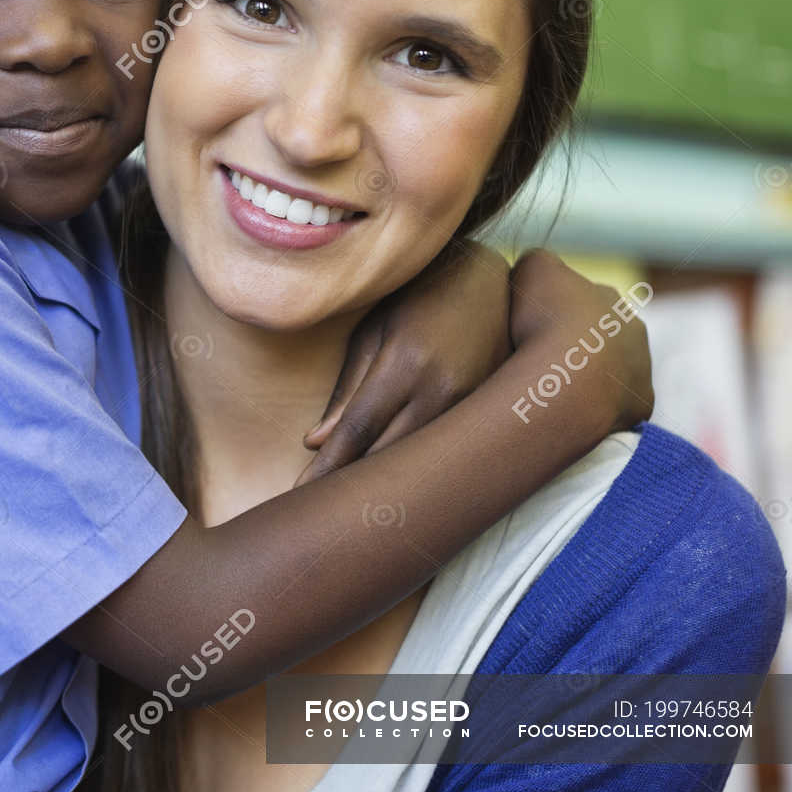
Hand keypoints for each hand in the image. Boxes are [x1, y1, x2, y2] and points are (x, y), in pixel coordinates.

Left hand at [296, 241, 511, 483]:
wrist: (489, 281)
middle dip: (351, 484)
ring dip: (385, 484)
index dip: (328, 467)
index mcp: (404, 364)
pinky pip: (445, 451)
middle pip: (387, 455)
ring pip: (419, 461)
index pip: (357, 430)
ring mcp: (472, 404)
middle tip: (317, 509)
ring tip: (350, 507)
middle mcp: (441, 389)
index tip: (301, 494)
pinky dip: (418, 469)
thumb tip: (314, 442)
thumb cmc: (417, 298)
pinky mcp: (489, 412)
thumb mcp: (373, 331)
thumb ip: (346, 388)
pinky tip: (394, 486)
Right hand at [507, 248, 652, 429]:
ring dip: (589, 377)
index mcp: (611, 298)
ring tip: (554, 386)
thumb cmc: (547, 317)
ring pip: (614, 372)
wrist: (567, 375)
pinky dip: (596, 407)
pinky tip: (569, 409)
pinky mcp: (639, 406)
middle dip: (579, 344)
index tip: (532, 323)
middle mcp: (634, 332)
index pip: (584, 299)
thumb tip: (539, 271)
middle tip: (543, 357)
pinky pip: (617, 407)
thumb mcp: (533, 267)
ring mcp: (641, 371)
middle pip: (604, 336)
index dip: (556, 309)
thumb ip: (540, 262)